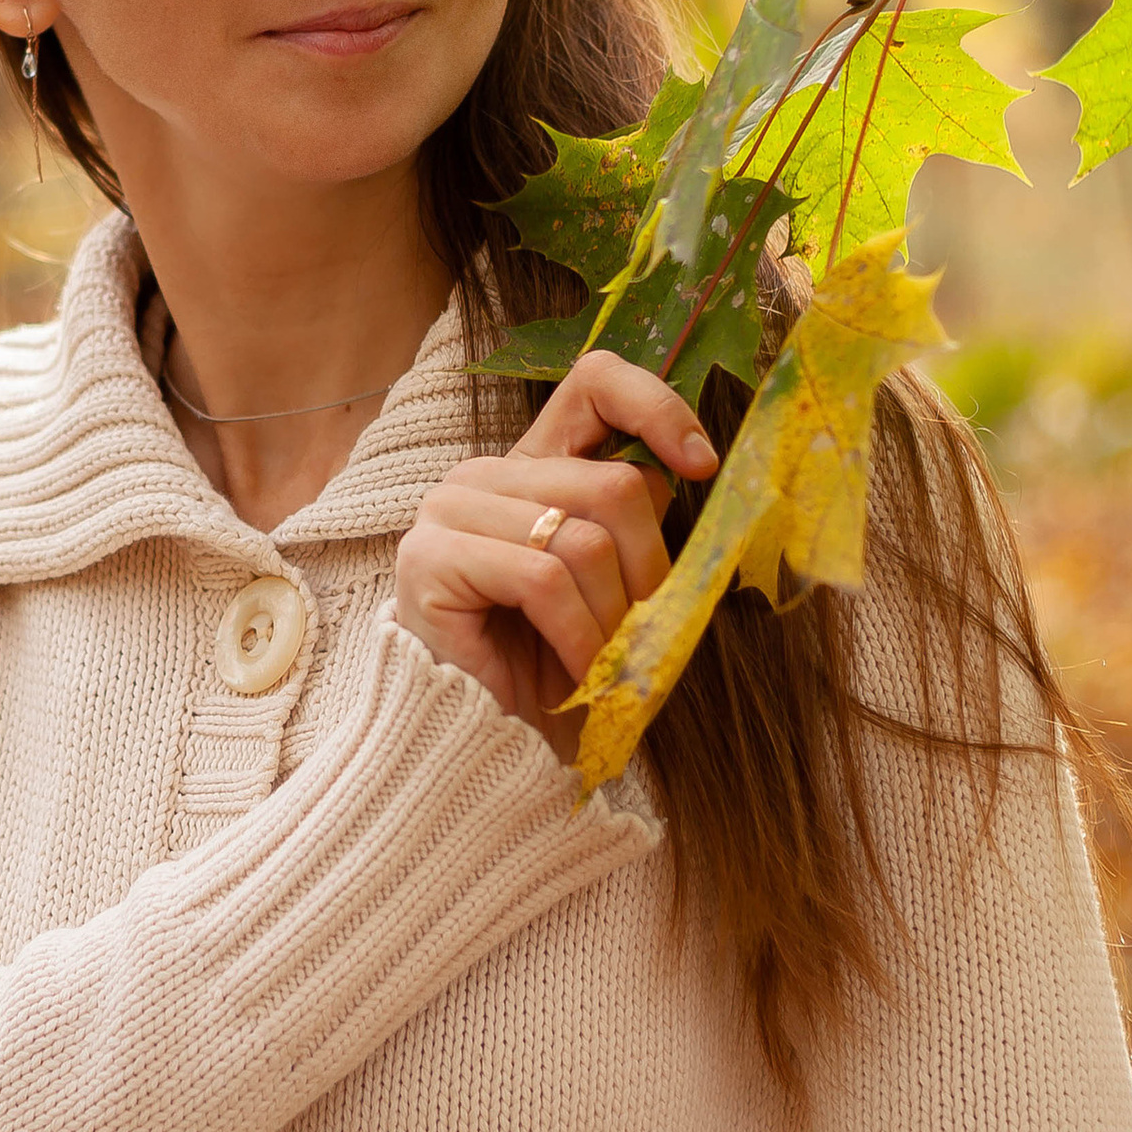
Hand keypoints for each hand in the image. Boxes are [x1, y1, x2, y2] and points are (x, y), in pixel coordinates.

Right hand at [394, 348, 718, 755]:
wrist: (482, 749)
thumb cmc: (551, 671)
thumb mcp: (610, 586)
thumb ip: (634, 525)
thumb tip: (683, 472)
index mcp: (532, 467)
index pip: (594, 383)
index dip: (657, 408)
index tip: (702, 466)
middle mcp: (485, 476)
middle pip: (612, 484)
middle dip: (648, 572)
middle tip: (642, 634)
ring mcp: (448, 511)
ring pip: (583, 538)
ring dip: (613, 618)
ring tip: (603, 664)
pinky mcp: (428, 560)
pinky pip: (542, 578)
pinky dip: (579, 635)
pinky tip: (576, 674)